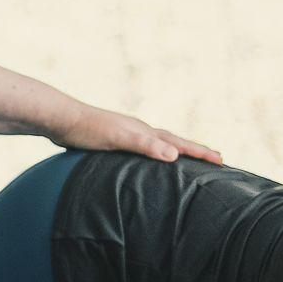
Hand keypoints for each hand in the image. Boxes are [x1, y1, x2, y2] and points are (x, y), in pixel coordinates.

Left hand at [58, 106, 220, 164]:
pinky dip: (152, 155)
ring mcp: (125, 134)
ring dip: (175, 151)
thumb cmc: (87, 129)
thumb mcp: (119, 138)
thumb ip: (145, 145)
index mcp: (144, 131)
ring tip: (186, 160)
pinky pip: (141, 149)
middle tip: (215, 158)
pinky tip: (146, 162)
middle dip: (194, 151)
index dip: (200, 152)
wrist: (59, 119)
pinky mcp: (111, 140)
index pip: (179, 143)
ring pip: (158, 144)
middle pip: (173, 141)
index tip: (222, 159)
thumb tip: (175, 155)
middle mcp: (138, 130)